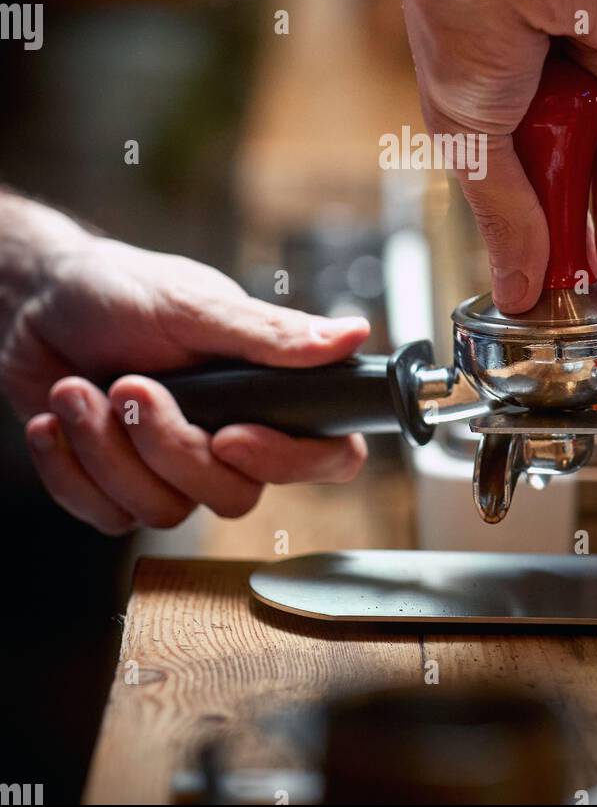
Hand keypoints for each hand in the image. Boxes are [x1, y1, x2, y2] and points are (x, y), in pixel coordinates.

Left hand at [2, 234, 368, 534]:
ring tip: (77, 390)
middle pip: (234, 495)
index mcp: (263, 392)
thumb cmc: (117, 290)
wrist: (34, 303)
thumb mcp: (194, 304)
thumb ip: (269, 333)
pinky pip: (107, 515)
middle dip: (168, 445)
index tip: (232, 435)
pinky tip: (56, 418)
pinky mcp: (117, 488)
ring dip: (107, 447)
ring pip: (164, 511)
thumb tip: (353, 334)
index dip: (291, 462)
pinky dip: (70, 466)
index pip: (325, 455)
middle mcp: (227, 437)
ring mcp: (171, 469)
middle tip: (131, 385)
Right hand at [403, 0, 596, 313]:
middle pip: (551, 179)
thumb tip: (513, 286)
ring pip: (594, 167)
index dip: (514, 237)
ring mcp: (578, 77)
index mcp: (471, 98)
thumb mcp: (470, 137)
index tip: (523, 291)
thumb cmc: (463, 16)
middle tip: (565, 300)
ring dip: (596, 228)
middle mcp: (527, 89)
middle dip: (558, 240)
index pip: (499, 181)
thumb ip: (502, 213)